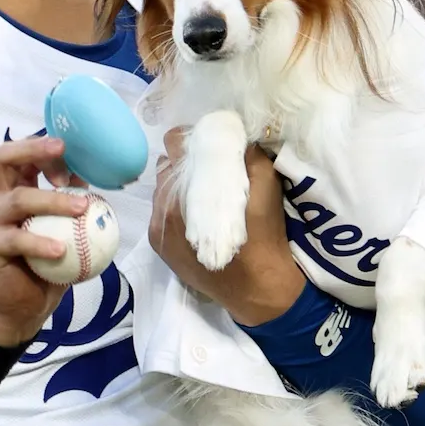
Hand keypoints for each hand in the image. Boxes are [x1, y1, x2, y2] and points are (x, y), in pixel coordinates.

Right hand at [0, 136, 88, 346]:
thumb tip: (92, 176)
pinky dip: (41, 242)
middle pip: (3, 159)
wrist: (22, 306)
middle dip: (34, 149)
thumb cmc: (45, 264)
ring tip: (81, 208)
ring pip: (18, 200)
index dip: (42, 147)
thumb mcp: (62, 229)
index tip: (69, 154)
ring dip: (53, 200)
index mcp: (10, 190)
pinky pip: (16, 240)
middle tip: (63, 151)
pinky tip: (61, 250)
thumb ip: (71, 202)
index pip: (18, 153)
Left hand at [150, 129, 305, 325]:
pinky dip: (175, 209)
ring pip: (161, 189)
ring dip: (179, 186)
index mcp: (187, 182)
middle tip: (211, 170)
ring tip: (204, 195)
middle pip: (166, 165)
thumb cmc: (264, 235)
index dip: (195, 138)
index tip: (212, 144)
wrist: (257, 289)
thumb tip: (235, 136)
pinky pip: (160, 213)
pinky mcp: (158, 244)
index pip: (176, 141)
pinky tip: (197, 218)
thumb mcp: (267, 184)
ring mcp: (157, 225)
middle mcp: (163, 202)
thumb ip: (248, 154)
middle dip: (186, 162)